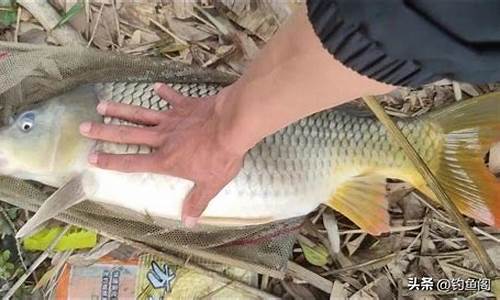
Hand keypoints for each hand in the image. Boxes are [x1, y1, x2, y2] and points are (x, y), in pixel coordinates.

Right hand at [79, 83, 245, 226]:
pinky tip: (156, 87)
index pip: (132, 162)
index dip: (111, 161)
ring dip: (121, 110)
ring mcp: (172, 119)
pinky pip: (172, 98)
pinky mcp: (185, 105)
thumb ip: (197, 201)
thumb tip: (188, 222)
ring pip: (141, 114)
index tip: (92, 157)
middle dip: (104, 132)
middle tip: (84, 127)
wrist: (232, 125)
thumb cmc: (221, 156)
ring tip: (102, 105)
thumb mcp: (210, 184)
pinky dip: (164, 92)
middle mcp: (163, 138)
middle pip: (128, 134)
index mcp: (166, 159)